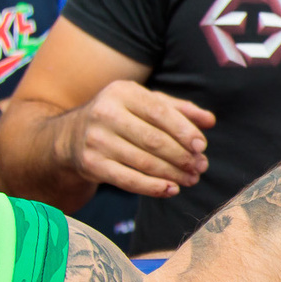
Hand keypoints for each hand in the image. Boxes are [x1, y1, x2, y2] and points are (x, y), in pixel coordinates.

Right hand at [66, 79, 218, 197]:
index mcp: (122, 92)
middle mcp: (106, 113)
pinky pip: (128, 180)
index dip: (183, 131)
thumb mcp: (144, 103)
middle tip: (200, 167)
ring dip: (172, 174)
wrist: (71, 137)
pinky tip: (170, 189)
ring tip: (191, 180)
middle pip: (154, 140)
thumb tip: (209, 121)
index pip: (160, 112)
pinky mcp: (91, 164)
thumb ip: (178, 110)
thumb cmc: (119, 117)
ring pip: (144, 162)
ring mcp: (96, 140)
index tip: (202, 146)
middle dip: (182, 156)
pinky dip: (152, 188)